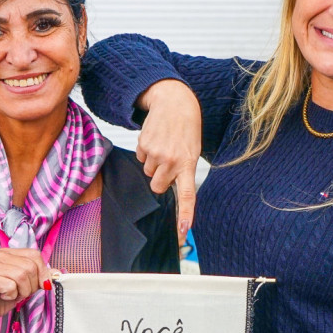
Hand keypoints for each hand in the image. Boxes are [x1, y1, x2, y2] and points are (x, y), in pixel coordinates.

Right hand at [0, 248, 51, 330]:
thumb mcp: (20, 287)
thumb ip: (35, 278)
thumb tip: (55, 275)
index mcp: (5, 253)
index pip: (34, 254)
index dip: (43, 271)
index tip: (42, 285)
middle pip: (30, 266)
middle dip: (31, 285)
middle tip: (20, 293)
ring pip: (21, 275)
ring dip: (21, 291)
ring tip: (9, 295)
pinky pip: (10, 285)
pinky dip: (11, 295)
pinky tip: (1, 296)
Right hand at [137, 80, 201, 243]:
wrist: (174, 102)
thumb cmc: (186, 128)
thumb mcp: (192, 150)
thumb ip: (182, 171)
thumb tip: (167, 189)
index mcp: (188, 163)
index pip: (187, 194)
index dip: (185, 214)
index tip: (183, 230)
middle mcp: (172, 161)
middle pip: (157, 186)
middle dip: (159, 178)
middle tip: (168, 162)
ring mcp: (156, 153)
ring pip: (148, 172)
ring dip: (153, 162)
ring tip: (163, 145)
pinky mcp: (143, 144)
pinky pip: (140, 158)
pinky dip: (146, 151)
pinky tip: (155, 139)